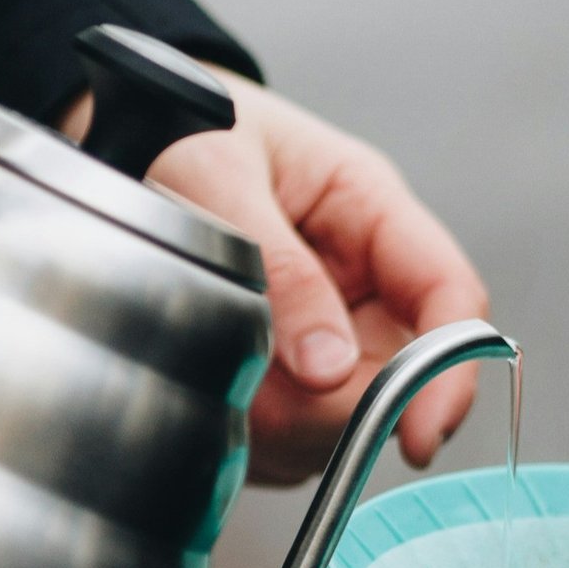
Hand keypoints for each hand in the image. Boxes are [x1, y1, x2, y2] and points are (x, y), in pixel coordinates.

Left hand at [64, 69, 488, 484]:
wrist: (119, 131)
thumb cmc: (178, 129)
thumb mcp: (219, 177)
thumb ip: (278, 268)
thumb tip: (328, 369)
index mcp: (368, 209)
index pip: (449, 296)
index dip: (448, 373)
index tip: (421, 435)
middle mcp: (359, 279)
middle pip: (394, 377)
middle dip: (334, 407)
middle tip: (258, 392)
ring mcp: (322, 332)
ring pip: (338, 420)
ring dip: (281, 423)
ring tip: (212, 368)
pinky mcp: (281, 375)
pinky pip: (286, 438)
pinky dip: (249, 433)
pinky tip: (205, 384)